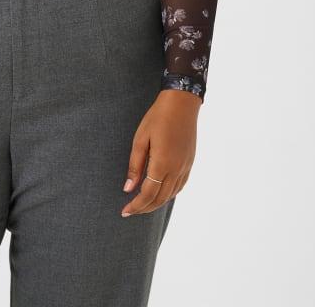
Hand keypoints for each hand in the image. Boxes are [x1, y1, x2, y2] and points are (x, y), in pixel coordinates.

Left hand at [120, 89, 200, 216]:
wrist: (182, 103)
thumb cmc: (157, 117)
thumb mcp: (141, 139)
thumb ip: (135, 165)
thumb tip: (128, 188)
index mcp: (162, 164)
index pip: (148, 194)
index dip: (136, 205)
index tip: (125, 211)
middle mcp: (176, 169)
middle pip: (160, 198)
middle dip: (145, 208)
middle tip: (130, 211)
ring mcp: (185, 167)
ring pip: (171, 195)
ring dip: (156, 203)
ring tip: (142, 205)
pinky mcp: (189, 162)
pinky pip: (179, 186)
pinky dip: (169, 194)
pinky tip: (161, 193)